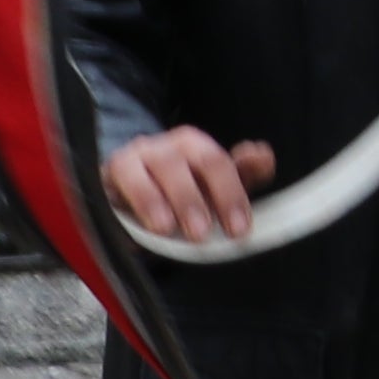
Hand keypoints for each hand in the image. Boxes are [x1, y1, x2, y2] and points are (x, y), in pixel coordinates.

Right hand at [105, 126, 277, 244]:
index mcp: (198, 149)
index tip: (238, 228)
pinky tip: (146, 221)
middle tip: (201, 233)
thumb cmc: (169, 198)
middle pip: (199, 159)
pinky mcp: (114, 168)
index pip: (221, 163)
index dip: (232, 193)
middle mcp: (173, 146)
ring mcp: (143, 153)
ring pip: (164, 166)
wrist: (117, 199)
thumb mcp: (204, 195)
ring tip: (168, 229)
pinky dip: (140, 198)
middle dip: (202, 197)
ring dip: (169, 196)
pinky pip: (127, 177)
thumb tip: (264, 157)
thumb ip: (238, 178)